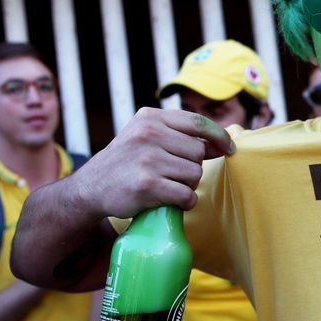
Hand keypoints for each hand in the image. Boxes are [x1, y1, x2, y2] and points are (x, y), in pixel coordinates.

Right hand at [70, 108, 232, 218]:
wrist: (91, 188)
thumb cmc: (126, 162)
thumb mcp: (145, 136)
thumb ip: (178, 135)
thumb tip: (220, 143)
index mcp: (150, 117)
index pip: (197, 122)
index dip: (219, 136)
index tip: (229, 148)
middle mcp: (148, 134)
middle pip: (198, 152)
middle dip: (192, 167)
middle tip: (172, 175)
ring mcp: (147, 159)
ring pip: (194, 174)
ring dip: (187, 186)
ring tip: (166, 186)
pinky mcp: (147, 185)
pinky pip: (186, 195)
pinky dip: (184, 202)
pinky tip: (170, 201)